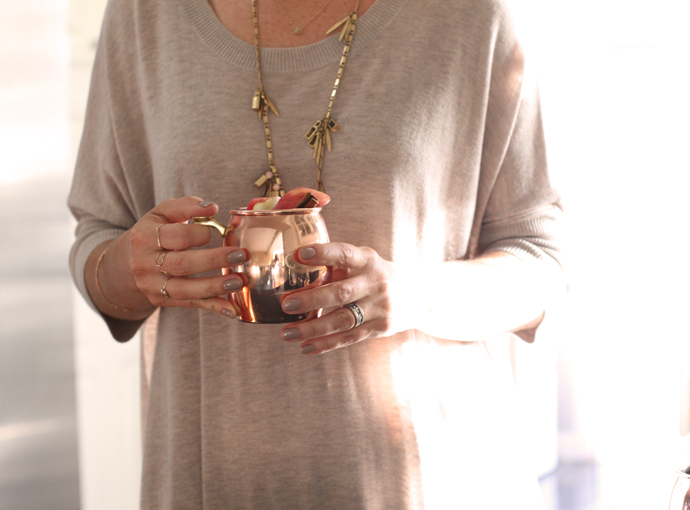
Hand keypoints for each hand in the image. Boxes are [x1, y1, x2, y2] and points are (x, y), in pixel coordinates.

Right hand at [126, 196, 249, 316]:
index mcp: (145, 237)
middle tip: (241, 255)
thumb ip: (187, 206)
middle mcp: (144, 264)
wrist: (129, 261)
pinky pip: (190, 304)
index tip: (217, 230)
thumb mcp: (163, 213)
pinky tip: (232, 309)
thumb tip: (212, 208)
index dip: (200, 233)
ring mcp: (152, 285)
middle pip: (182, 264)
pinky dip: (213, 307)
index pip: (177, 236)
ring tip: (240, 281)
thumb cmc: (155, 232)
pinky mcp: (162, 300)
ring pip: (185, 289)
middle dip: (214, 260)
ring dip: (215, 287)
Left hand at [279, 243, 412, 354]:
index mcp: (367, 260)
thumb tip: (293, 281)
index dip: (323, 254)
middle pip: (341, 293)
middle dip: (312, 299)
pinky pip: (349, 338)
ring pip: (342, 320)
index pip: (344, 254)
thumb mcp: (361, 264)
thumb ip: (334, 270)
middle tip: (286, 304)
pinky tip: (305, 347)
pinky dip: (325, 344)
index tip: (299, 254)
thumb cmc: (374, 275)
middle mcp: (375, 283)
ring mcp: (379, 307)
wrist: (417, 296)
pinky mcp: (380, 327)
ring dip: (313, 328)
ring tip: (286, 333)